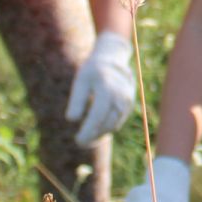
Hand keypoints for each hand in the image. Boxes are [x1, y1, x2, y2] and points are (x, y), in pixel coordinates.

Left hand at [67, 30, 137, 145]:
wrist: (113, 60)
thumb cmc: (92, 71)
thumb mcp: (81, 81)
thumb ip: (77, 100)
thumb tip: (72, 120)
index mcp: (107, 88)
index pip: (97, 116)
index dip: (88, 130)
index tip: (78, 140)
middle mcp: (120, 96)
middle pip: (106, 123)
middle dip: (93, 136)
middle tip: (80, 142)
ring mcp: (127, 101)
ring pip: (113, 125)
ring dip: (100, 134)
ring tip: (87, 138)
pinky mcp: (129, 106)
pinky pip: (118, 121)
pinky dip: (107, 128)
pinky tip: (96, 130)